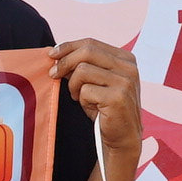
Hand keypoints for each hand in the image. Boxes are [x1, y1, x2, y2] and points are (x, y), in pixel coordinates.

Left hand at [54, 36, 142, 164]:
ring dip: (74, 86)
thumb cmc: (105, 109)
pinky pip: (85, 90)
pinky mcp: (118, 97)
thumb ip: (83, 66)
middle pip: (87, 52)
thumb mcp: (95, 82)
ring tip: (79, 97)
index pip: (91, 43)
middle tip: (53, 74)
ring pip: (83, 71)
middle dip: (65, 62)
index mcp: (125, 59)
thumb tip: (56, 54)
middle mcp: (129, 67)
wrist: (122, 137)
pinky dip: (82, 100)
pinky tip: (92, 108)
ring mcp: (125, 81)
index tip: (52, 54)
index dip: (68, 46)